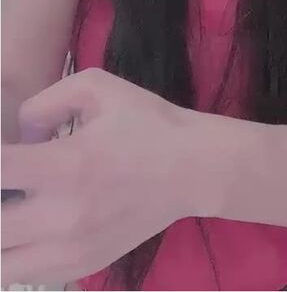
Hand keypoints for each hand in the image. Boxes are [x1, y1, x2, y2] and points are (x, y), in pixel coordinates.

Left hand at [1, 68, 197, 286]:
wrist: (194, 169)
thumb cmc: (146, 122)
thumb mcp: (97, 87)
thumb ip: (45, 103)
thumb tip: (19, 135)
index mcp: (66, 166)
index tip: (1, 151)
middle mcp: (63, 217)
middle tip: (7, 181)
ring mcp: (72, 251)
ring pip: (0, 264)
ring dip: (0, 233)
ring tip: (13, 206)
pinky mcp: (82, 267)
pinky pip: (24, 274)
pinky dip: (13, 253)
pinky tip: (26, 224)